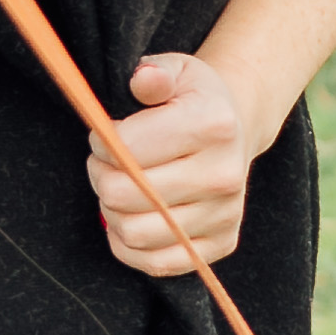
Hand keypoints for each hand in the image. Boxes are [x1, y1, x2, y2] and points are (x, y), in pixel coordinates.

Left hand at [87, 47, 258, 276]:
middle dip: (100, 176)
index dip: (100, 143)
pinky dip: (129, 246)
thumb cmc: (192, 100)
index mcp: (213, 124)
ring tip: (118, 188)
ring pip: (133, 233)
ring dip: (110, 212)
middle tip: (106, 163)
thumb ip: (154, 73)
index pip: (126, 149)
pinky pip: (156, 263)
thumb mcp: (176, 71)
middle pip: (124, 194)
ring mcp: (225, 214)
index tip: (104, 135)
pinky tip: (129, 218)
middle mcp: (224, 174)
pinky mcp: (222, 243)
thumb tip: (143, 80)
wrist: (235, 129)